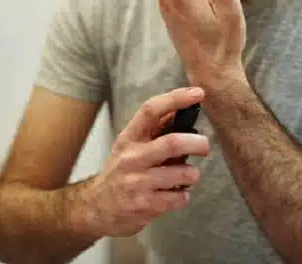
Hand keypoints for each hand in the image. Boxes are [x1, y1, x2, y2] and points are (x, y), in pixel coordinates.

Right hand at [86, 87, 208, 236]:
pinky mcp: (145, 205)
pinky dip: (184, 195)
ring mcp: (137, 182)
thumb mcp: (130, 147)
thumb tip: (181, 110)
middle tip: (205, 146)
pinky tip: (174, 194)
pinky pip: (179, 197)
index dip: (176, 99)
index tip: (197, 93)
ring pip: (181, 174)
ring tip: (187, 176)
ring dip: (192, 174)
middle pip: (172, 143)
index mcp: (129, 138)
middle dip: (197, 143)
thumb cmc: (120, 173)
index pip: (151, 110)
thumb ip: (153, 131)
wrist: (97, 208)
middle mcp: (131, 157)